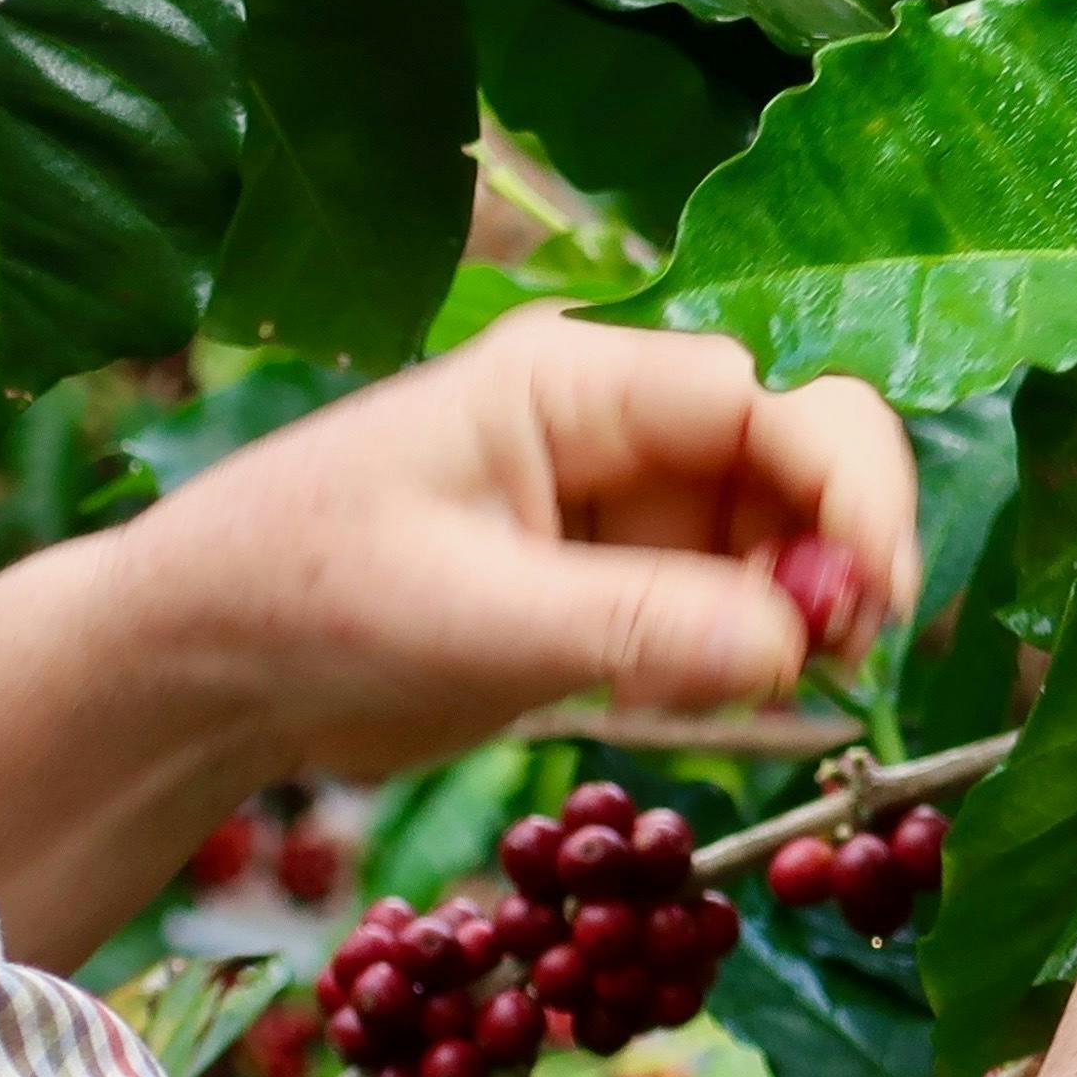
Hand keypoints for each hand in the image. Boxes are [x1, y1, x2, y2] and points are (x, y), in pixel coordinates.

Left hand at [0, 312, 912, 966]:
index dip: (850, 483)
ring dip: (795, 613)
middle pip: (796, 456)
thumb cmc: (298, 600)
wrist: (202, 666)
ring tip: (741, 692)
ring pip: (777, 539)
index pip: (769, 394)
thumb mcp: (465, 618)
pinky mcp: (613, 581)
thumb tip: (792, 645)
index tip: (874, 596)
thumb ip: (633, 627)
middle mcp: (616, 422)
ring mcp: (620, 503)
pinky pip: (726, 604)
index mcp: (575, 376)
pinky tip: (702, 700)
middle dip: (838, 550)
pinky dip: (742, 654)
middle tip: (837, 662)